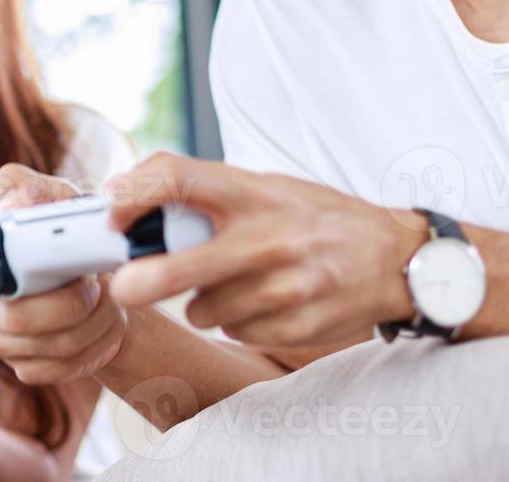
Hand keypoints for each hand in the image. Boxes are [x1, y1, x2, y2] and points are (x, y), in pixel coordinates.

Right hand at [0, 163, 128, 385]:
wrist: (107, 284)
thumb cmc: (75, 235)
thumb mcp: (61, 200)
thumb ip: (35, 192)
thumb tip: (15, 208)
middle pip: (19, 317)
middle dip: (72, 301)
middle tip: (96, 280)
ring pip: (53, 343)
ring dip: (96, 321)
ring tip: (104, 298)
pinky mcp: (23, 367)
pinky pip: (64, 366)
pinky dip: (97, 344)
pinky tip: (98, 325)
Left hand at [105, 153, 422, 347]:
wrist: (398, 258)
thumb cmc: (318, 217)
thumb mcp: (268, 187)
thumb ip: (210, 196)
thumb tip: (133, 208)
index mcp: (255, 193)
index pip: (179, 178)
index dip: (134, 192)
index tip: (110, 209)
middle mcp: (268, 238)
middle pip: (180, 266)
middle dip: (141, 281)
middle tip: (122, 287)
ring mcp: (284, 288)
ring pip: (203, 310)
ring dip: (204, 300)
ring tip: (237, 280)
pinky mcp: (298, 326)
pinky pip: (235, 331)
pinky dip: (237, 320)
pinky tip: (265, 300)